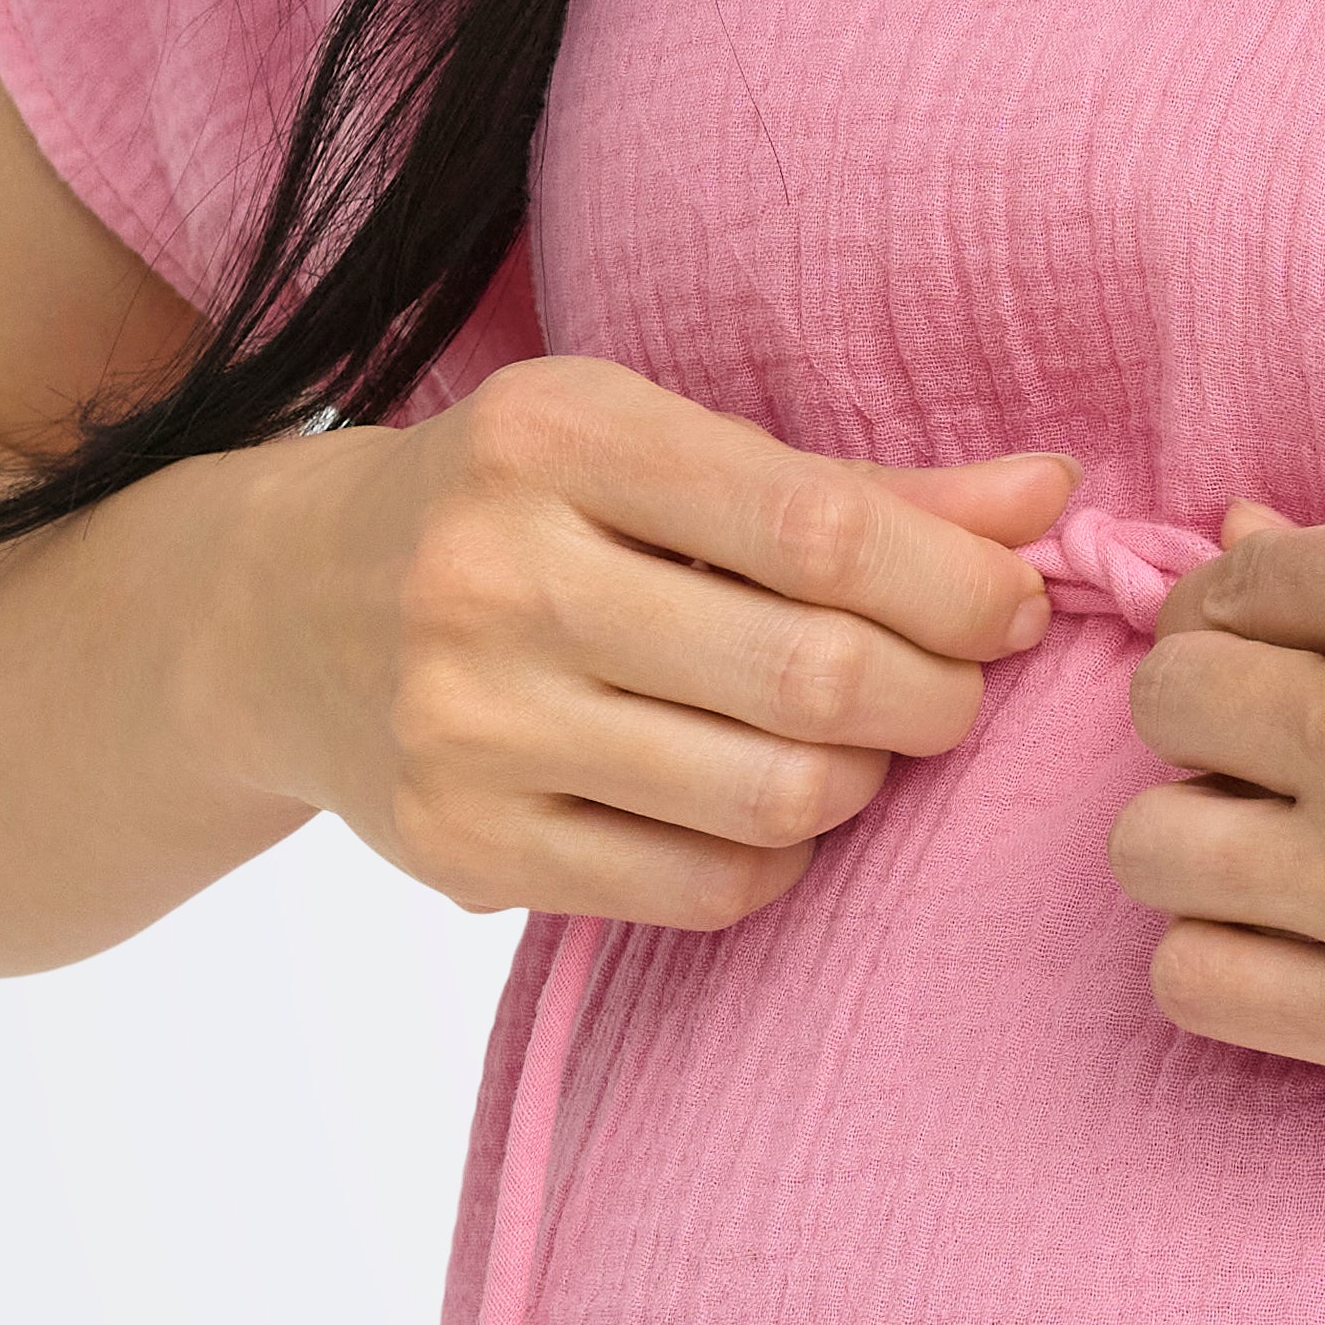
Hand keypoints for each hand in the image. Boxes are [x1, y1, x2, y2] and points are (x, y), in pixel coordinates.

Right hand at [214, 360, 1073, 929]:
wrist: (275, 613)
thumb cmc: (517, 508)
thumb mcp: (653, 450)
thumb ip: (853, 486)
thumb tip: (1050, 499)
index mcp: (556, 437)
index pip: (821, 530)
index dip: (960, 585)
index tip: (1014, 606)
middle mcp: (496, 577)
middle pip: (814, 676)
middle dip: (939, 696)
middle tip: (957, 689)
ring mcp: (469, 725)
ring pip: (773, 798)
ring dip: (866, 783)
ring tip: (864, 744)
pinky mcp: (462, 847)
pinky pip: (701, 887)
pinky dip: (781, 860)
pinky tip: (773, 808)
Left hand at [1110, 499, 1324, 1114]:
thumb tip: (1233, 530)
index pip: (1224, 589)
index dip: (1246, 633)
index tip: (1289, 674)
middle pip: (1168, 707)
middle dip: (1219, 732)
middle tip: (1299, 770)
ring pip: (1150, 845)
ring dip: (1209, 849)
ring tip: (1303, 865)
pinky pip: (1192, 981)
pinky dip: (1230, 963)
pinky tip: (1309, 951)